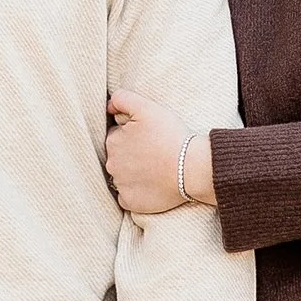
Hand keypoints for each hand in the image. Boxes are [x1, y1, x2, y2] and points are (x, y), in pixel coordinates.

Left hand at [105, 87, 215, 217]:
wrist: (192, 168)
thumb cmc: (171, 136)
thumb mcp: (147, 107)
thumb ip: (123, 98)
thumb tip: (108, 106)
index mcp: (113, 141)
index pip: (117, 135)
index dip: (133, 135)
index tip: (150, 138)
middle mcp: (112, 164)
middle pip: (118, 156)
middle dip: (131, 153)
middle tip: (154, 153)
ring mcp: (120, 185)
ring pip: (122, 176)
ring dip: (133, 172)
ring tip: (156, 169)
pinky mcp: (130, 202)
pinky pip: (127, 196)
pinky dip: (137, 192)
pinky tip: (152, 185)